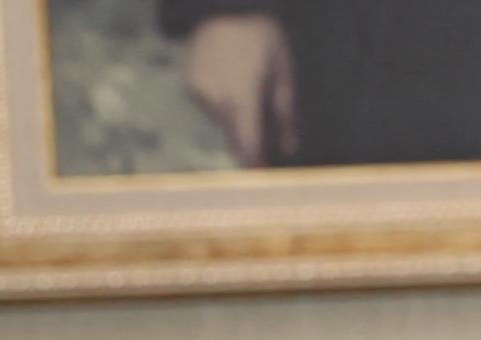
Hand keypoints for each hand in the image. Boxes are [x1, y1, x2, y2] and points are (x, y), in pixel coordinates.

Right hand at [176, 13, 296, 165]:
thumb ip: (286, 111)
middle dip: (247, 145)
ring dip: (235, 119)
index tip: (262, 180)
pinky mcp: (191, 85)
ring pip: (222, 122)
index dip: (255, 165)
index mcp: (242, 96)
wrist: (221, 5)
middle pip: (234, 137)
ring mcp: (201, 92)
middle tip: (259, 153)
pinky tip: (229, 82)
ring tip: (245, 90)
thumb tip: (289, 148)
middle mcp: (218, 99)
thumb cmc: (260, 35)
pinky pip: (210, 106)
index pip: (248, 144)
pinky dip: (221, 103)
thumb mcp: (282, 70)